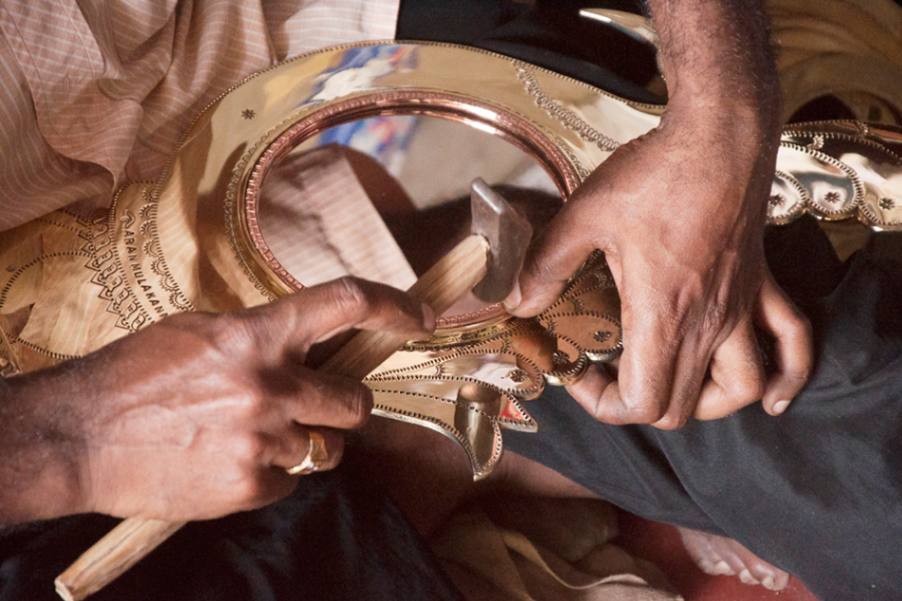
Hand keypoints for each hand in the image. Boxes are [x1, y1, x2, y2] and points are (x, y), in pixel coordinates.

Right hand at [13, 277, 431, 520]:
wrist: (80, 438)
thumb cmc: (136, 375)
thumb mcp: (199, 331)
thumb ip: (260, 332)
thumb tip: (314, 336)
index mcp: (254, 335)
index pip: (346, 302)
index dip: (393, 306)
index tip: (419, 318)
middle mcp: (268, 385)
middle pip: (356, 401)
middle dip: (345, 407)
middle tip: (318, 406)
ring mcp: (262, 440)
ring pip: (328, 449)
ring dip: (306, 445)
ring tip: (253, 437)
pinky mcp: (250, 486)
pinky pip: (292, 482)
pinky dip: (272, 475)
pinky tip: (230, 462)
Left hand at [506, 109, 811, 428]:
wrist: (718, 135)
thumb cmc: (655, 175)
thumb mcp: (583, 218)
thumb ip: (545, 267)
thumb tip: (516, 302)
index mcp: (662, 316)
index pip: (642, 404)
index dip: (602, 403)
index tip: (579, 369)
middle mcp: (708, 324)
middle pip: (682, 408)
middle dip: (638, 404)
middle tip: (608, 370)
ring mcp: (740, 309)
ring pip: (741, 390)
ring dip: (706, 402)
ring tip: (675, 385)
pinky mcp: (761, 287)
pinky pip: (794, 344)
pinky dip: (787, 377)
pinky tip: (772, 397)